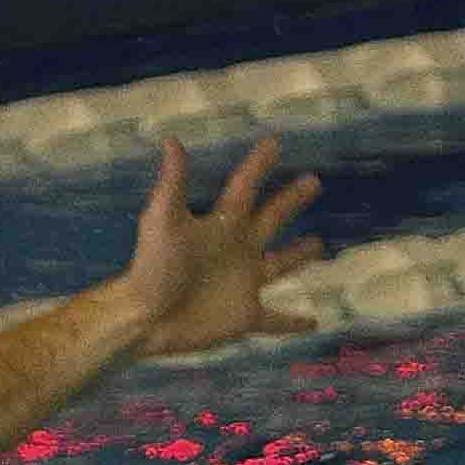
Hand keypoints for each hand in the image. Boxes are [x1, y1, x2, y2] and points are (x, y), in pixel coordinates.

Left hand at [112, 139, 326, 358]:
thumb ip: (173, 182)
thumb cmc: (152, 267)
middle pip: (272, 218)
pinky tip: (313, 324)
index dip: (258, 165)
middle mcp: (237, 249)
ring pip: (280, 266)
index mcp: (221, 225)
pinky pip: (276, 320)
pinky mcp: (245, 316)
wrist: (145, 317)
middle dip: (291, 200)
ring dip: (299, 255)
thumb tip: (171, 140)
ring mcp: (244, 283)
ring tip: (319, 246)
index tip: (274, 143)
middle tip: (313, 181)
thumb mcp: (162, 220)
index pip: (244, 187)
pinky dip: (293, 323)